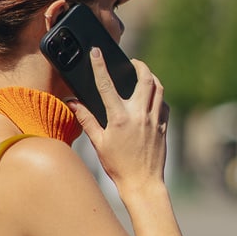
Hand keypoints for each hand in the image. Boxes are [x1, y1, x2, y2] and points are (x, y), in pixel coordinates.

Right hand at [69, 50, 169, 193]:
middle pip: (144, 79)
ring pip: (158, 87)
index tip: (96, 52)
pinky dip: (158, 96)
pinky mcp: (163, 126)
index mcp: (120, 118)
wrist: (143, 183)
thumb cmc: (118, 166)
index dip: (100, 66)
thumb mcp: (98, 143)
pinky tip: (151, 98)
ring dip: (151, 76)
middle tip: (132, 62)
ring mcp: (154, 119)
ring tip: (143, 74)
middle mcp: (139, 114)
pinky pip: (163, 104)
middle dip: (138, 65)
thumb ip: (86, 120)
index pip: (107, 85)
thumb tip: (73, 103)